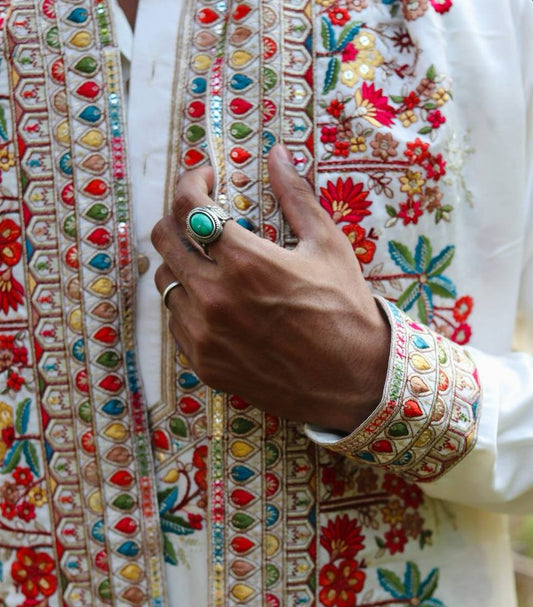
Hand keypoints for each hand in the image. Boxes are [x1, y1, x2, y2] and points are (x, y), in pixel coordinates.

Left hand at [152, 144, 389, 431]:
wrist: (352, 381)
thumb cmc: (346, 310)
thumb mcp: (328, 245)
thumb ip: (296, 196)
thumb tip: (278, 153)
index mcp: (245, 262)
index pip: (189, 206)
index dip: (192, 182)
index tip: (206, 180)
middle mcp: (214, 297)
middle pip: (165, 240)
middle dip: (180, 219)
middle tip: (204, 219)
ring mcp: (205, 335)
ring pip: (167, 282)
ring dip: (185, 264)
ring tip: (214, 265)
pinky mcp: (204, 363)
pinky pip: (176, 322)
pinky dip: (190, 304)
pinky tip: (218, 303)